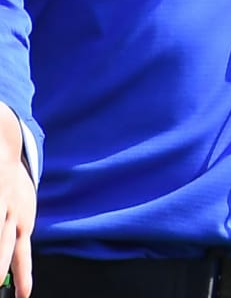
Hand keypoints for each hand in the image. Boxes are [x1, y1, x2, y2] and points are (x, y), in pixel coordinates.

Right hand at [0, 156, 33, 297]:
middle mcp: (12, 216)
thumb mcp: (20, 211)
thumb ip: (16, 237)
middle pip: (5, 246)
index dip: (23, 276)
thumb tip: (9, 271)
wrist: (7, 152)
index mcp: (22, 223)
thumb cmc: (13, 192)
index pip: (22, 255)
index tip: (24, 296)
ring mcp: (0, 205)